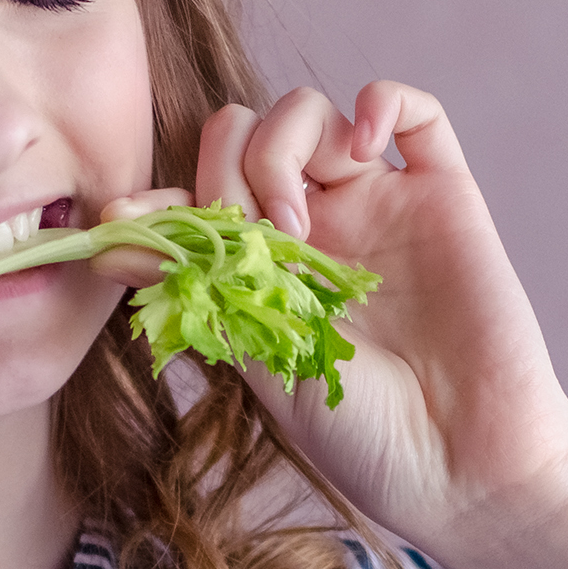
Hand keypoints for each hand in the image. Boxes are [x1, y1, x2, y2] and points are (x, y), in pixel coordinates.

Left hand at [103, 83, 567, 568]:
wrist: (461, 467)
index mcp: (260, 267)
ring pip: (308, 110)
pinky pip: (414, 111)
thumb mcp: (259, 362)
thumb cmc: (361, 436)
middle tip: (257, 241)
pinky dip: (382, 101)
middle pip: (242, 133)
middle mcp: (315, 224)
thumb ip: (200, 290)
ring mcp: (378, 203)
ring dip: (285, 147)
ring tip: (301, 224)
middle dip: (228, 169)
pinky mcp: (444, 194)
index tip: (122, 217)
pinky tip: (366, 144)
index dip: (158, 197)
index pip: (194, 196)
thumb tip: (105, 245)